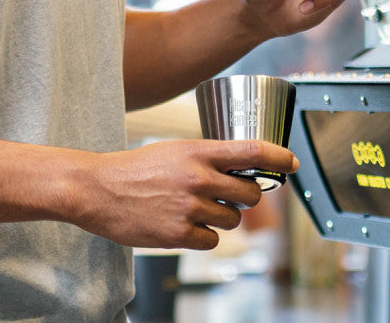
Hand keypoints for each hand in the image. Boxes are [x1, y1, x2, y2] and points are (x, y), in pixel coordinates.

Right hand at [67, 139, 298, 249]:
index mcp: (198, 152)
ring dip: (223, 218)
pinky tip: (185, 225)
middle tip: (231, 195)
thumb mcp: (174, 149)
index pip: (252, 150)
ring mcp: (189, 207)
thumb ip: (207, 157)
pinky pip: (212, 240)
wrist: (97, 189)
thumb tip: (241, 167)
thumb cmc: (136, 168)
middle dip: (246, 196)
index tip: (292, 163)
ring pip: (232, 220)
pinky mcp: (178, 234)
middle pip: (250, 193)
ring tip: (197, 209)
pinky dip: (203, 236)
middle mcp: (198, 178)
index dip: (278, 156)